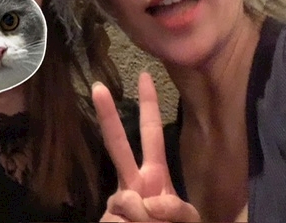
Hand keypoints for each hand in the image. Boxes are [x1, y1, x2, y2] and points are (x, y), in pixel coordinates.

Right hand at [93, 72, 199, 221]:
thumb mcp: (187, 219)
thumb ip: (174, 208)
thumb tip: (142, 200)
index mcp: (155, 174)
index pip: (152, 135)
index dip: (149, 106)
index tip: (145, 76)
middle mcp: (132, 183)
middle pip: (117, 145)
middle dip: (108, 116)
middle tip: (98, 86)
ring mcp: (117, 202)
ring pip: (123, 201)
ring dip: (143, 221)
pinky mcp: (107, 219)